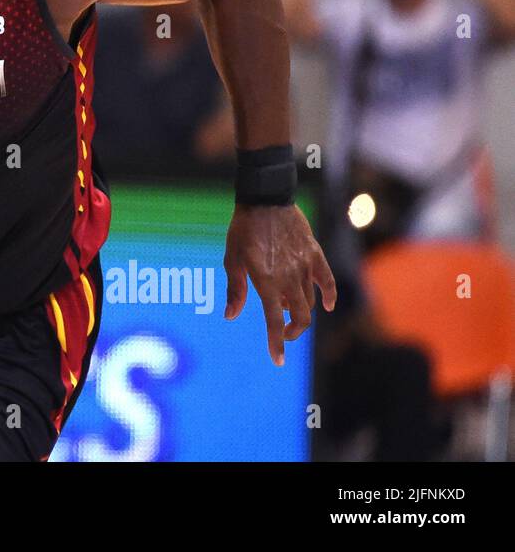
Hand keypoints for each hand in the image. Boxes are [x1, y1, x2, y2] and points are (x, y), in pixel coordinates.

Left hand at [223, 203, 336, 365]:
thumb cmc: (242, 229)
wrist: (264, 199)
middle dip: (291, 331)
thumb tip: (231, 316)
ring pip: (310, 301)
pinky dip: (329, 296)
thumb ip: (235, 290)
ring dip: (300, 311)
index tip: (278, 360)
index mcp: (265, 281)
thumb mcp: (232, 259)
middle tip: (283, 333)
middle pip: (299, 317)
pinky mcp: (315, 255)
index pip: (274, 321)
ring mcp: (304, 266)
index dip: (276, 344)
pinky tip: (328, 305)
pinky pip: (327, 281)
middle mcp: (288, 277)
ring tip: (287, 307)